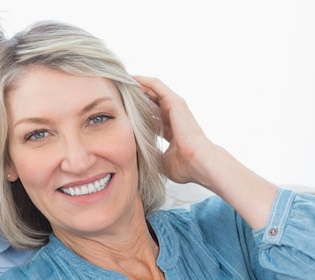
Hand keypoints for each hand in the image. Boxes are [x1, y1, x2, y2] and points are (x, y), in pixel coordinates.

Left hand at [135, 75, 276, 228]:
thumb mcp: (161, 161)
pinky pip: (156, 86)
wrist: (198, 162)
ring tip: (121, 81)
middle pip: (151, 102)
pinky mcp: (175, 101)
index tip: (122, 111)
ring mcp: (176, 108)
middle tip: (117, 93)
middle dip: (136, 97)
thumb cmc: (184, 166)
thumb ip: (150, 155)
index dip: (138, 114)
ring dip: (138, 86)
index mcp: (172, 131)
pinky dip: (143, 81)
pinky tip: (130, 78)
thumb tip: (137, 158)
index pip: (152, 118)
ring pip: (153, 91)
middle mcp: (174, 117)